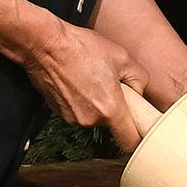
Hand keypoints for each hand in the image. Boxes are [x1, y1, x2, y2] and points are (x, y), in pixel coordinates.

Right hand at [22, 20, 149, 152]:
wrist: (47, 45)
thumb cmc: (81, 48)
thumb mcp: (122, 57)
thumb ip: (139, 79)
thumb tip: (139, 92)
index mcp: (110, 109)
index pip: (130, 141)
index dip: (137, 137)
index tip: (139, 130)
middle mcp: (91, 119)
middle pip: (110, 123)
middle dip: (113, 107)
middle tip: (109, 84)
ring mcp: (72, 118)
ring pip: (93, 116)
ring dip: (95, 102)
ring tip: (90, 78)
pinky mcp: (59, 112)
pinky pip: (77, 111)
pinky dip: (80, 100)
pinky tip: (77, 80)